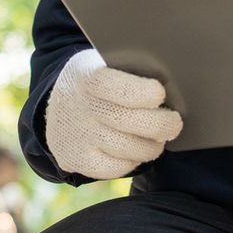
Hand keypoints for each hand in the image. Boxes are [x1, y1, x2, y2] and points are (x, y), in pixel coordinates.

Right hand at [44, 49, 183, 179]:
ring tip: (158, 139)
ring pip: (128, 149)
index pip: (122, 89)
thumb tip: (173, 81)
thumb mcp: (104, 64)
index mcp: (87, 76)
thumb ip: (131, 69)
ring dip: (152, 146)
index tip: (161, 94)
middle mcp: (78, 107)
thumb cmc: (98, 84)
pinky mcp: (77, 160)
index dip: (148, 93)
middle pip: (130, 122)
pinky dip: (133, 161)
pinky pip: (117, 168)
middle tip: (173, 123)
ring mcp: (77, 136)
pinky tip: (137, 150)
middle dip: (162, 124)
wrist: (59, 109)